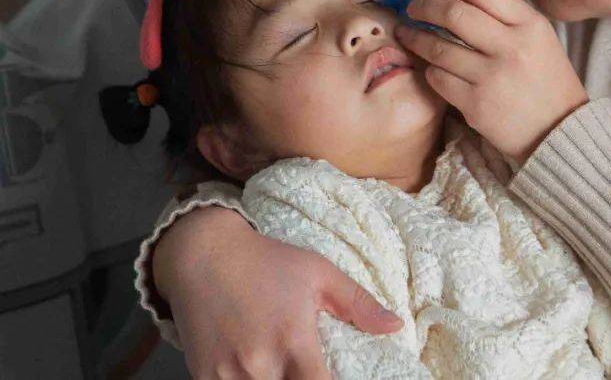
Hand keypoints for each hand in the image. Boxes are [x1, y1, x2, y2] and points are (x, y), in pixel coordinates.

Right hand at [154, 207, 401, 378]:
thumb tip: (395, 326)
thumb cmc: (267, 262)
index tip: (334, 376)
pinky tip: (258, 371)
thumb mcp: (319, 273)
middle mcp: (259, 365)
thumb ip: (358, 304)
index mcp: (293, 341)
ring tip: (285, 368)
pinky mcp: (204, 377)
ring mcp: (227, 376)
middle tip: (308, 370)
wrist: (202, 256)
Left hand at [395, 0, 588, 161]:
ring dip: (415, 37)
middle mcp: (512, 47)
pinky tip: (431, 67)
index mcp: (530, 24)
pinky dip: (429, 69)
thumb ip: (505, 16)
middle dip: (424, 5)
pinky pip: (438, 78)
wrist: (558, 131)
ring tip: (408, 34)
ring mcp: (492, 77)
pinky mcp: (476, 105)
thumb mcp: (539, 38)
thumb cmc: (546, 80)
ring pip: (437, 46)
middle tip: (413, 7)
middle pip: (453, 12)